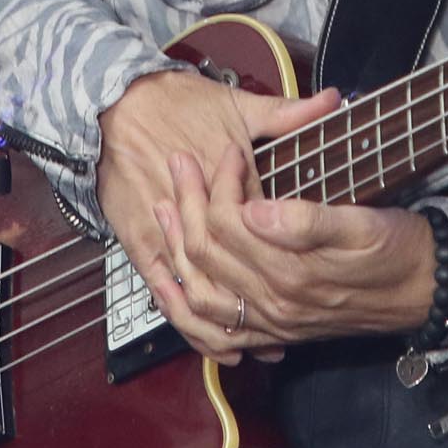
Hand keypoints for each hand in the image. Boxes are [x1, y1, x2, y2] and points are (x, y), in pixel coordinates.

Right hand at [97, 68, 337, 352]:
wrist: (115, 105)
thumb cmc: (176, 102)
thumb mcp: (237, 104)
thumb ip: (287, 112)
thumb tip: (333, 102)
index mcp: (230, 186)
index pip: (268, 230)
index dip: (295, 252)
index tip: (325, 273)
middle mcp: (201, 221)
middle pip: (239, 270)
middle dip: (272, 298)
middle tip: (305, 318)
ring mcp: (169, 239)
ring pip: (206, 296)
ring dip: (237, 325)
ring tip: (272, 342)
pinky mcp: (142, 248)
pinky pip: (169, 298)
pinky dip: (196, 325)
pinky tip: (222, 345)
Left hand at [152, 147, 437, 364]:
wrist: (425, 291)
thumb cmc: (398, 251)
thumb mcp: (363, 225)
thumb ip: (308, 221)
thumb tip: (257, 211)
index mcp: (292, 273)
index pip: (229, 223)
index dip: (221, 181)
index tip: (231, 149)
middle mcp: (275, 304)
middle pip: (205, 254)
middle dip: (186, 202)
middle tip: (181, 163)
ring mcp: (272, 323)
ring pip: (200, 293)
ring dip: (176, 250)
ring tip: (165, 210)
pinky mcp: (275, 331)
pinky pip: (215, 329)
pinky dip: (187, 306)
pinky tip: (176, 281)